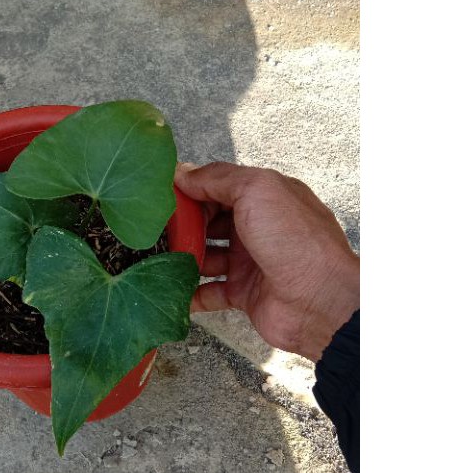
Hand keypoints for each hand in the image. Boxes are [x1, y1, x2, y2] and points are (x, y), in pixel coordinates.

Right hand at [175, 162, 358, 361]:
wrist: (319, 300)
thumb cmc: (293, 239)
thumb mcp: (257, 191)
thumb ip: (218, 178)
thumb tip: (183, 173)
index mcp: (264, 198)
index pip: (219, 187)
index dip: (192, 190)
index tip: (163, 195)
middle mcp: (257, 228)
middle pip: (210, 222)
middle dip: (184, 225)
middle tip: (155, 229)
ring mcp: (250, 262)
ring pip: (206, 257)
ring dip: (183, 257)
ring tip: (154, 257)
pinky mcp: (243, 293)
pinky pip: (209, 292)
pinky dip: (190, 293)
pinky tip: (168, 290)